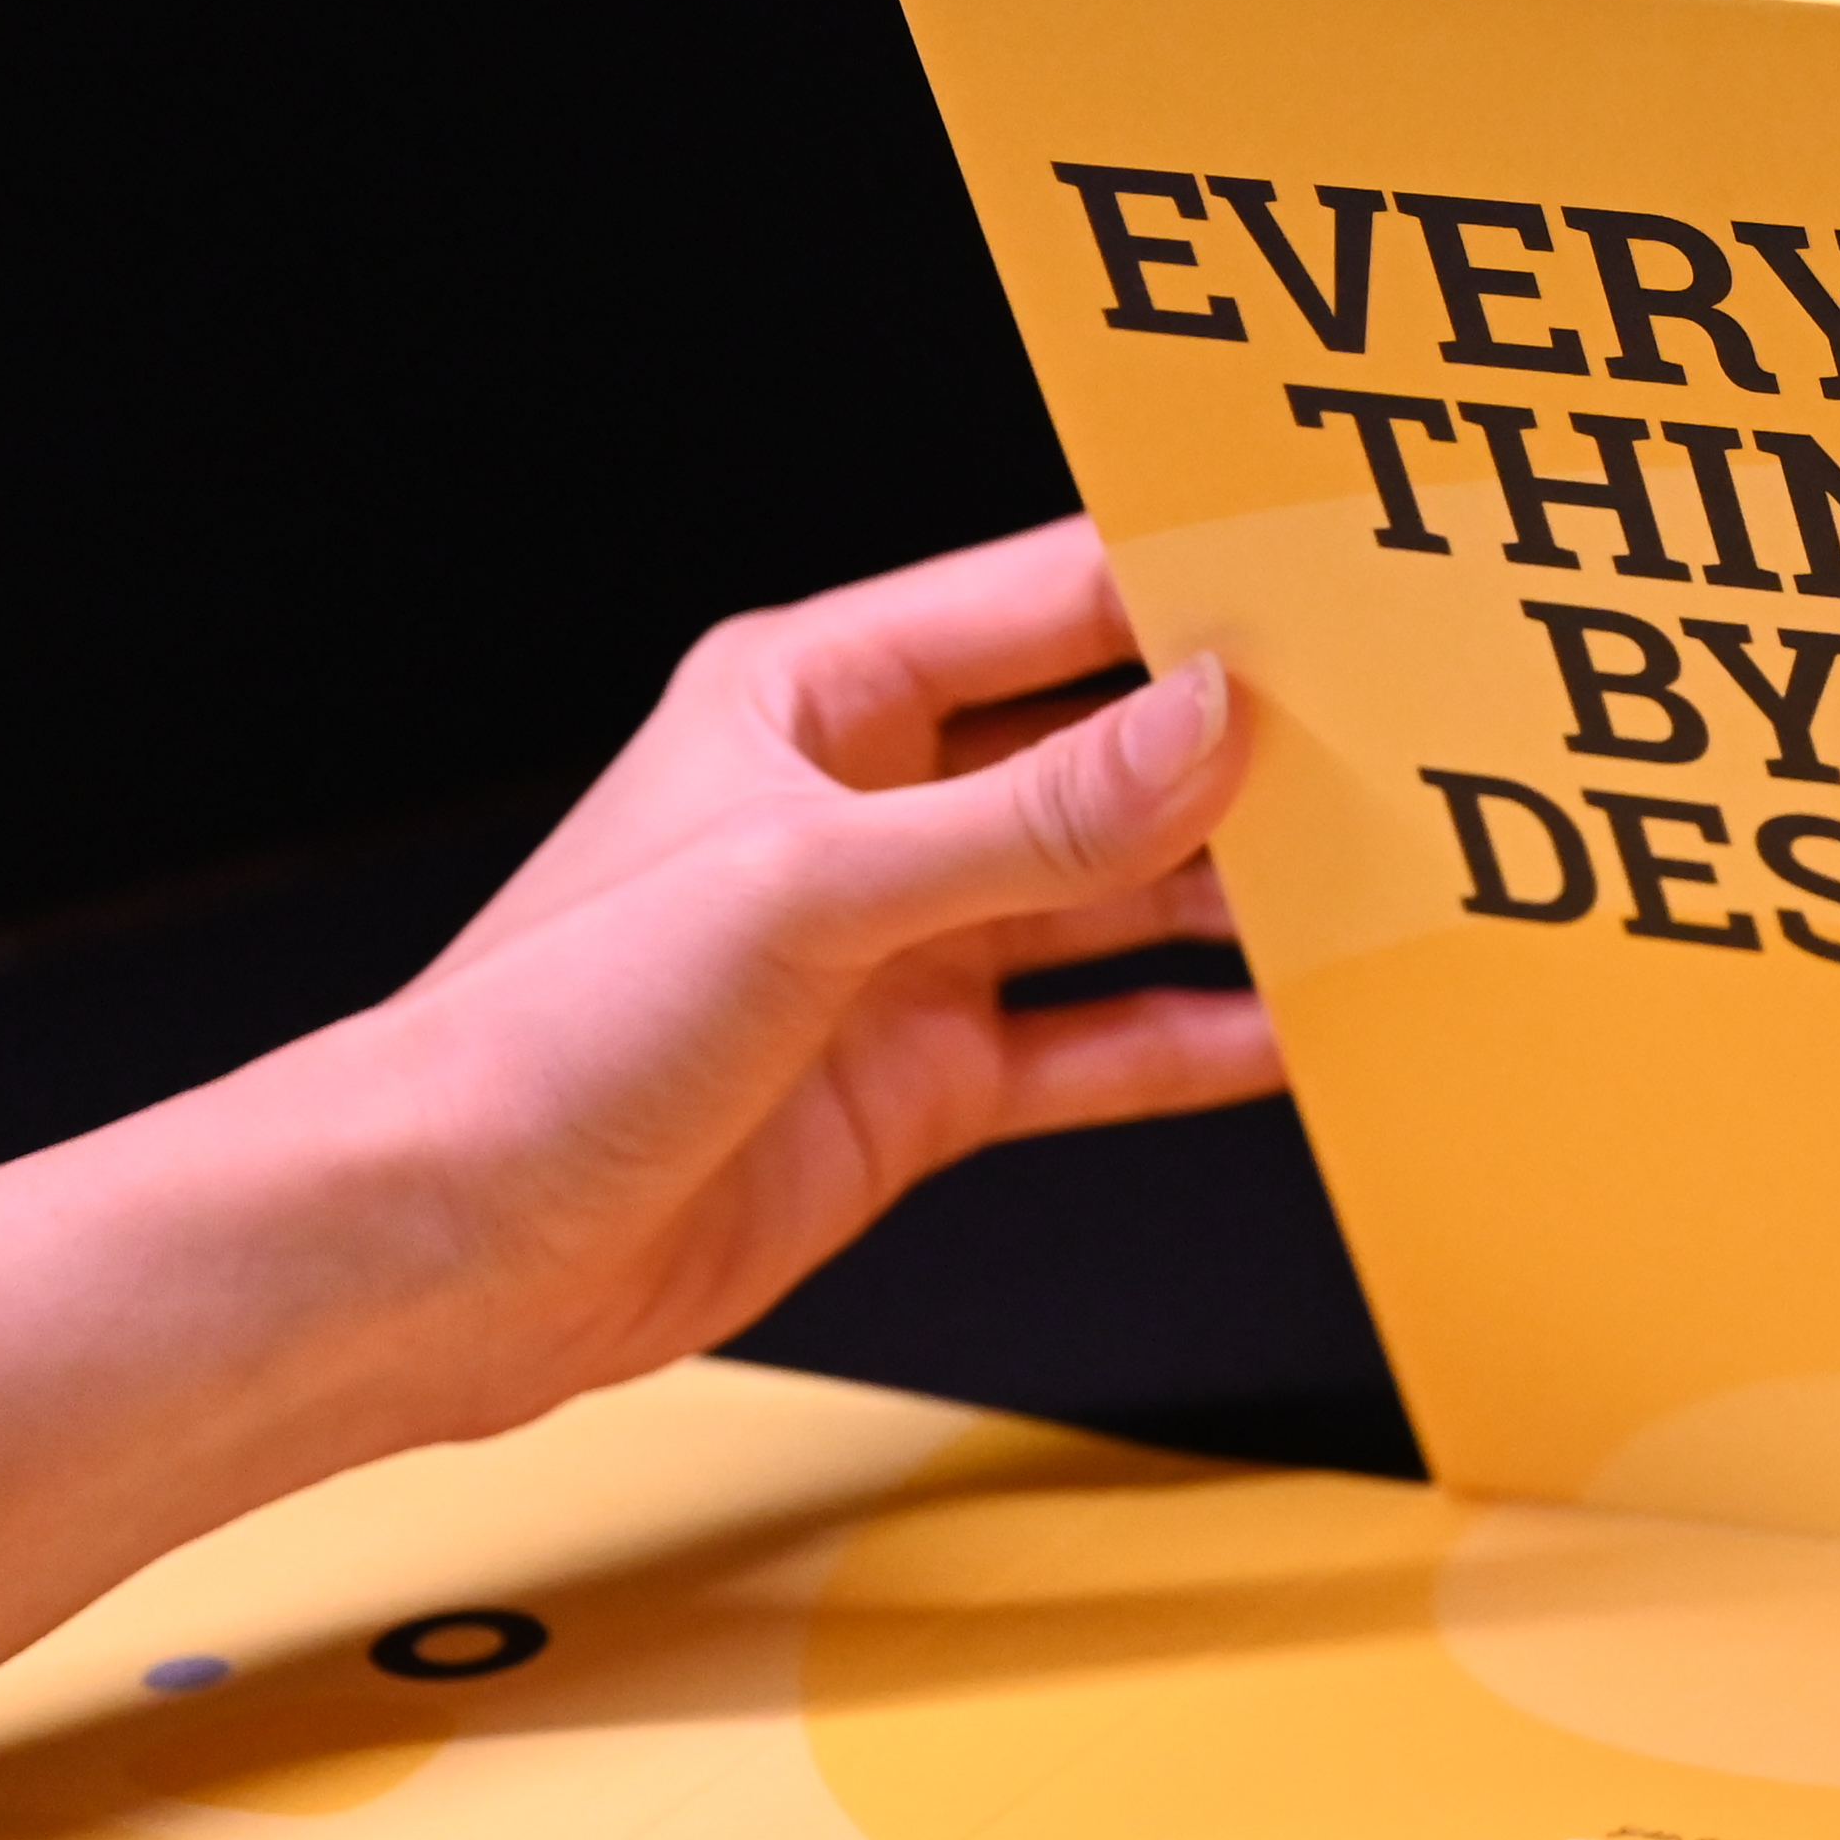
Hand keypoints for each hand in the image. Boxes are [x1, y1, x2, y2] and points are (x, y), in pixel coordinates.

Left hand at [0, 516, 1275, 1839]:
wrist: (432, 1262)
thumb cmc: (537, 1045)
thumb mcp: (808, 895)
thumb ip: (1029, 819)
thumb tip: (1205, 721)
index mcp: (812, 695)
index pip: (1046, 603)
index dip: (1192, 586)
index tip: (1339, 578)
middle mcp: (866, 809)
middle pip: (1103, 757)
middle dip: (1246, 750)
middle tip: (1407, 740)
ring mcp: (899, 954)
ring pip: (1116, 905)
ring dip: (1239, 902)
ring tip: (1386, 884)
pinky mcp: (918, 1084)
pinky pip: (1095, 1048)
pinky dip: (1196, 1044)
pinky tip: (1299, 1036)